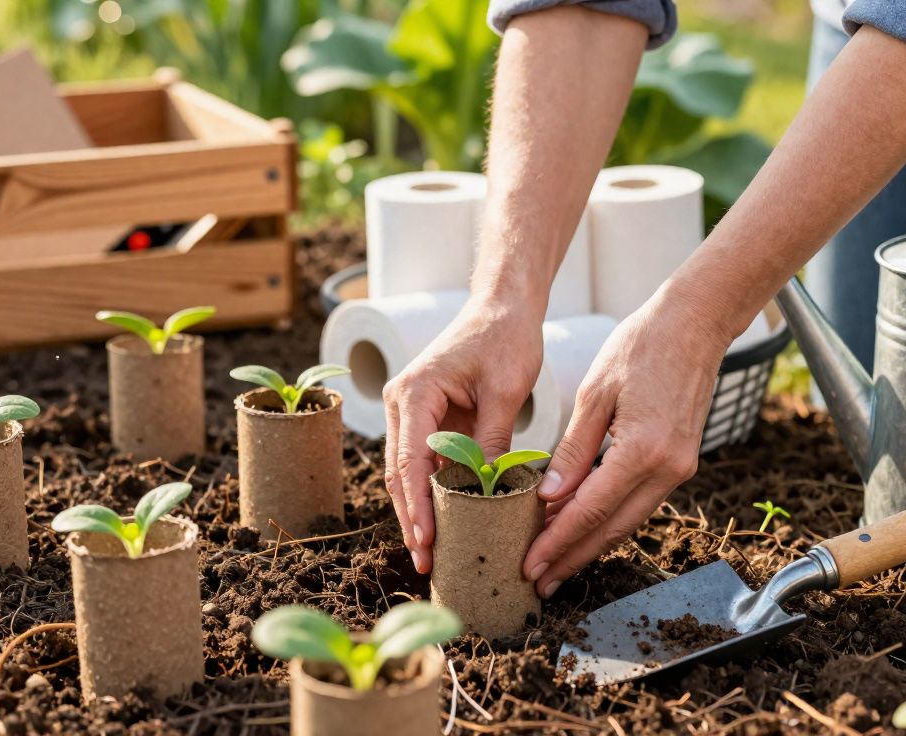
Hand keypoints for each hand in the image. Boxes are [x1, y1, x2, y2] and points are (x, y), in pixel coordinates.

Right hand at [383, 294, 543, 573]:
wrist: (502, 308)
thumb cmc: (504, 339)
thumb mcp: (504, 392)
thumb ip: (492, 442)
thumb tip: (490, 494)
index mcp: (415, 393)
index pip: (410, 461)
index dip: (417, 506)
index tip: (426, 542)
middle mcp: (402, 402)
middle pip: (400, 473)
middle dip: (412, 519)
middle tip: (426, 563)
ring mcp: (410, 410)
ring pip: (408, 471)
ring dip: (419, 510)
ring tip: (433, 554)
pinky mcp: (426, 417)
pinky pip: (425, 462)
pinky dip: (433, 491)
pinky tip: (445, 522)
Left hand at [522, 287, 733, 597]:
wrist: (695, 324)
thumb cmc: (640, 346)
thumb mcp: (594, 394)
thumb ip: (573, 450)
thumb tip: (549, 497)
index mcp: (642, 451)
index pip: (590, 511)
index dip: (557, 542)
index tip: (531, 565)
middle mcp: (667, 469)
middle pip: (612, 529)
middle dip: (572, 557)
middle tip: (538, 580)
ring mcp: (680, 469)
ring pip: (628, 521)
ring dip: (591, 544)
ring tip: (555, 562)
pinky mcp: (682, 463)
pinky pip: (640, 503)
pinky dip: (610, 519)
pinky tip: (584, 527)